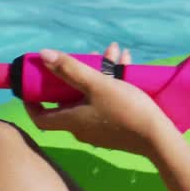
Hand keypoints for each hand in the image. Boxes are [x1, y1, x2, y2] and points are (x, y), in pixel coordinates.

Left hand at [25, 43, 171, 155]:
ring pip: (91, 98)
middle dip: (75, 75)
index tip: (33, 86)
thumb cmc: (124, 109)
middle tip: (82, 58)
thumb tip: (43, 54)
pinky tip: (126, 65)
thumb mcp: (97, 84)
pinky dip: (111, 85)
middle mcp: (81, 128)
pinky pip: (107, 103)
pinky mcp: (117, 129)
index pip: (40, 117)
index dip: (32, 103)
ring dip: (98, 74)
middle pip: (69, 101)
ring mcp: (100, 130)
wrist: (158, 137)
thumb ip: (70, 69)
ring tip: (113, 53)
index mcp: (71, 120)